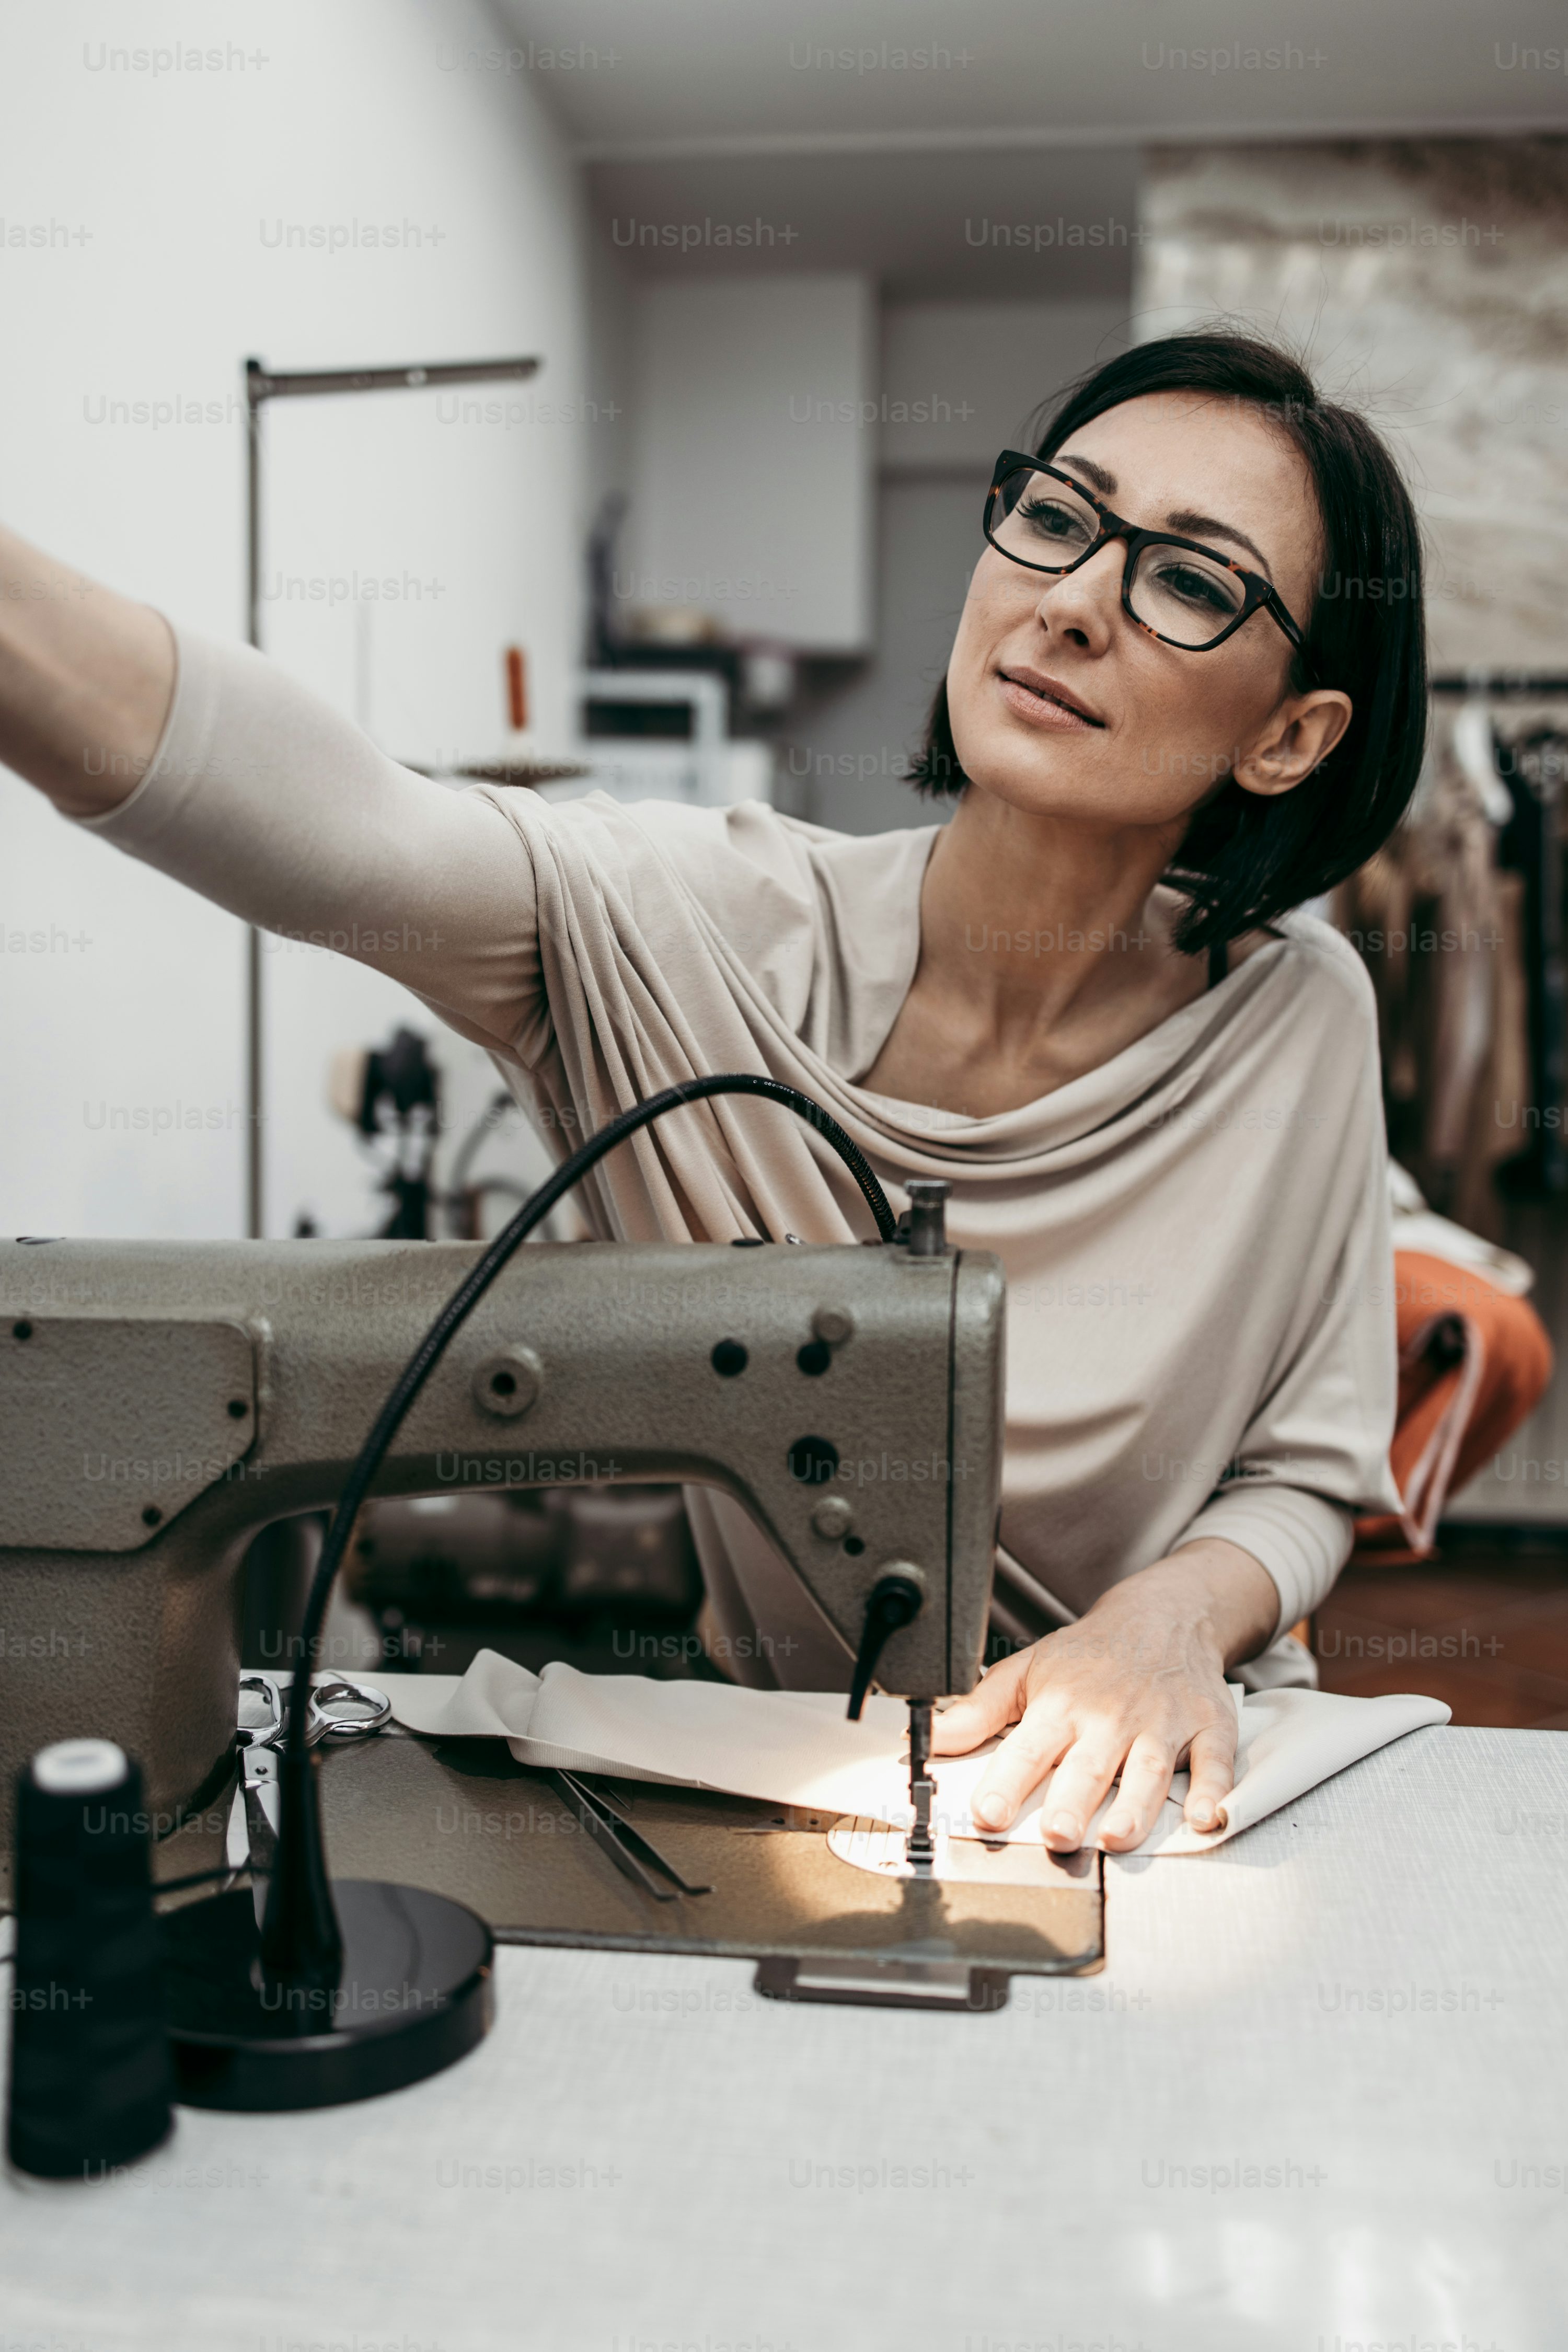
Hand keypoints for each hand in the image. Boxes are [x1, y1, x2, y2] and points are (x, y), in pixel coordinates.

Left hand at [930, 1539, 1279, 1851]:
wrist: (1163, 1613)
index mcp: (1062, 1704)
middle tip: (1057, 1834)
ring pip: (1150, 1770)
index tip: (987, 1814)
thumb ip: (979, 1712)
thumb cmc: (1090, 1655)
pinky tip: (1207, 1817)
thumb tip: (928, 1739)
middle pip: (1090, 1765)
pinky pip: (1215, 1761)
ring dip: (1136, 1805)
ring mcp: (1163, 1722)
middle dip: (1072, 1801)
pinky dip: (1215, 1789)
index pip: (1028, 1748)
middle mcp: (1111, 1716)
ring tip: (1118, 1837)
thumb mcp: (1027, 1671)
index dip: (1006, 1782)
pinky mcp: (1208, 1727)